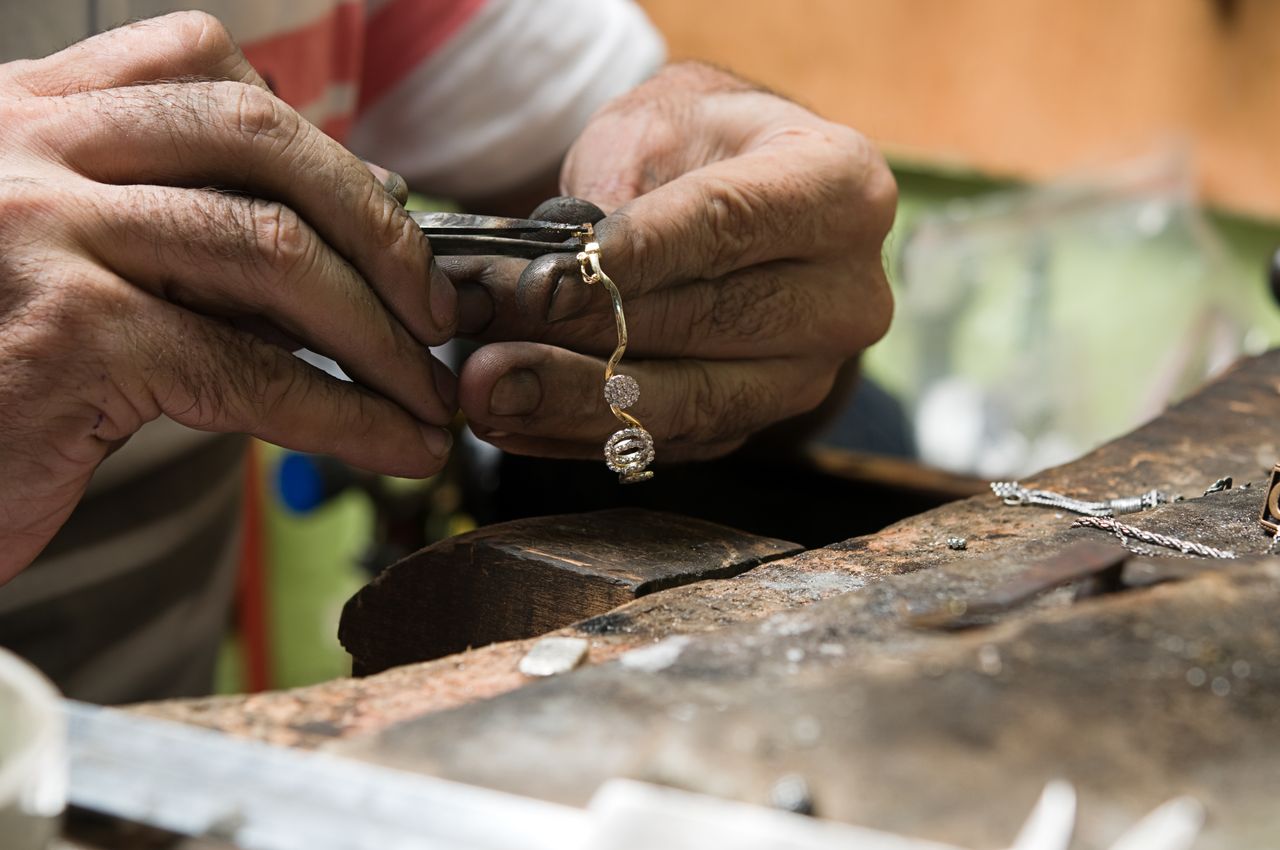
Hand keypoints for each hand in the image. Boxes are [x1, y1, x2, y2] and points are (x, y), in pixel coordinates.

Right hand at [0, 12, 456, 579]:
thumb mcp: (51, 260)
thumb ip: (162, 223)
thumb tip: (325, 230)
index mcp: (23, 115)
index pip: (200, 65)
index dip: (317, 142)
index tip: (383, 216)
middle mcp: (26, 149)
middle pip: (260, 139)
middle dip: (380, 226)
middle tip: (436, 307)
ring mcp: (40, 232)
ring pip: (272, 253)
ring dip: (380, 332)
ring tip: (427, 390)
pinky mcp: (62, 335)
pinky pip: (247, 368)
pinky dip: (344, 413)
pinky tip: (392, 442)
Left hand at [450, 62, 894, 462]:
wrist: (735, 193)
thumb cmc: (697, 144)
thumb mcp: (660, 121)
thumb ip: (621, 180)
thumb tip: (563, 270)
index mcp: (841, 192)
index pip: (728, 226)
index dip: (634, 257)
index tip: (543, 278)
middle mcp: (846, 295)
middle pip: (710, 324)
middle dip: (586, 332)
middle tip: (486, 329)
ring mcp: (809, 372)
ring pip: (691, 402)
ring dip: (575, 401)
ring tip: (484, 389)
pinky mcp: (759, 422)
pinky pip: (668, 443)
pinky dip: (580, 434)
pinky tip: (510, 419)